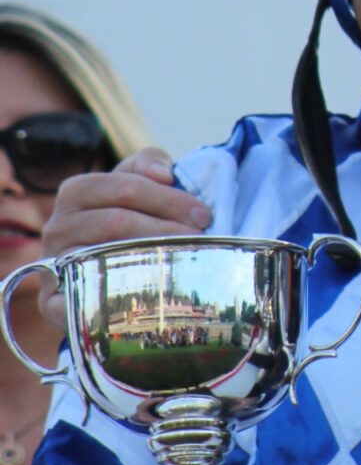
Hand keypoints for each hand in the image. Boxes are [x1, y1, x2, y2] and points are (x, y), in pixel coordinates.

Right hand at [39, 151, 212, 326]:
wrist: (94, 268)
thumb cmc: (123, 218)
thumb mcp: (133, 185)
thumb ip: (147, 164)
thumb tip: (163, 172)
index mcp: (76, 191)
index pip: (125, 187)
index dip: (168, 198)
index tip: (203, 214)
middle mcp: (58, 226)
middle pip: (117, 221)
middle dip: (165, 228)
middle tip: (200, 238)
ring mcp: (54, 263)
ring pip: (105, 256)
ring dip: (150, 257)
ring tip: (184, 260)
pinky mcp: (53, 299)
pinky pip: (77, 299)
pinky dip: (106, 300)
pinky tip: (141, 300)